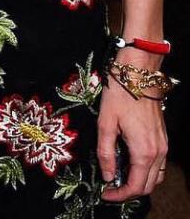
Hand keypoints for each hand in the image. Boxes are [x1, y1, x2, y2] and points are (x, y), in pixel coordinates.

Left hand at [97, 54, 167, 201]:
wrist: (139, 74)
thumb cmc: (120, 95)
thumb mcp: (105, 123)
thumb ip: (105, 152)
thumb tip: (107, 175)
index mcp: (144, 151)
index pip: (136, 186)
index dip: (120, 195)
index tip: (105, 193)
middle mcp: (158, 152)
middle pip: (148, 186)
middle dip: (129, 191)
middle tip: (109, 187)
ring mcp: (163, 145)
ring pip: (156, 176)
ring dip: (139, 181)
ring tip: (118, 175)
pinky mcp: (163, 138)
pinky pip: (158, 164)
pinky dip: (145, 170)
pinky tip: (128, 161)